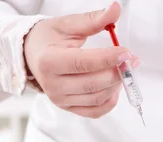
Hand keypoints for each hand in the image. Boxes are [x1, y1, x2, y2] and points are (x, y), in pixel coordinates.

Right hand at [24, 1, 137, 117]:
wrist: (31, 55)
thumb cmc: (48, 39)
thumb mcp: (67, 25)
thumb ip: (93, 20)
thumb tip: (115, 10)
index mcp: (49, 61)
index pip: (84, 63)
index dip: (108, 59)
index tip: (126, 52)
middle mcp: (53, 84)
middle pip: (93, 84)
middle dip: (117, 72)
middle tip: (131, 60)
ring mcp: (61, 99)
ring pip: (97, 98)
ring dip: (116, 85)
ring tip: (123, 70)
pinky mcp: (69, 108)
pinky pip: (95, 111)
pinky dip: (110, 101)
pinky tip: (114, 86)